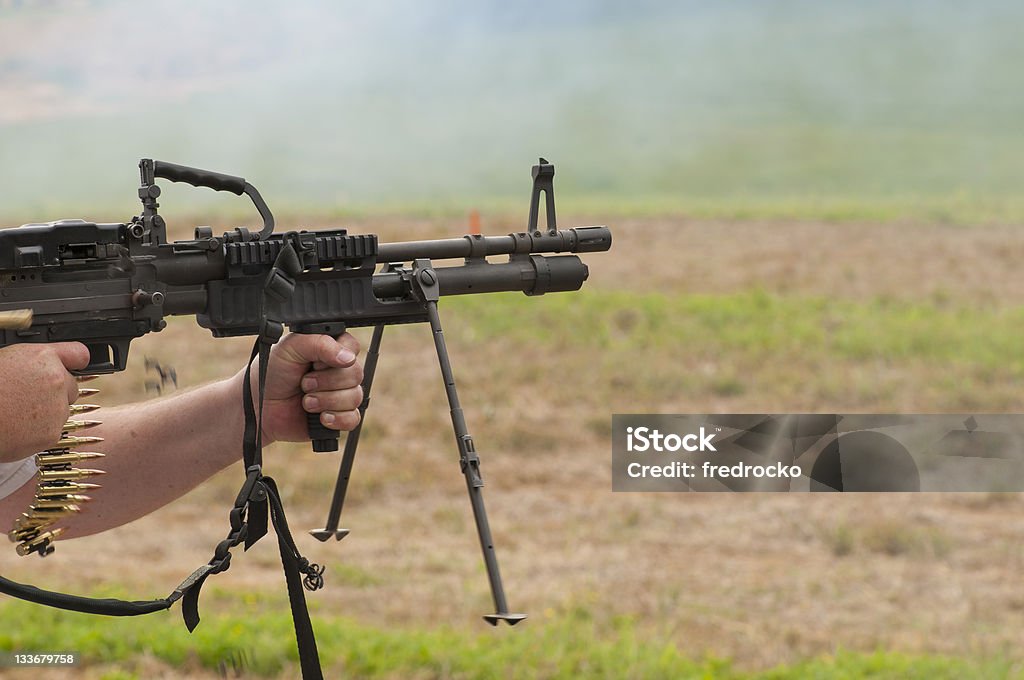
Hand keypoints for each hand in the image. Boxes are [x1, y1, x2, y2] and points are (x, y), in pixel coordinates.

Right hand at [0, 343, 89, 461]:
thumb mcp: (6, 360)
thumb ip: (32, 360)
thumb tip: (46, 364)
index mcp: (42, 357)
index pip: (78, 353)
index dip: (75, 360)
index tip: (76, 364)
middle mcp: (56, 379)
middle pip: (71, 386)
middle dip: (55, 391)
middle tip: (26, 397)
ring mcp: (57, 407)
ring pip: (61, 409)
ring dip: (46, 412)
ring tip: (16, 412)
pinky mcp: (53, 431)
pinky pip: (52, 429)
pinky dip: (38, 431)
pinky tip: (18, 426)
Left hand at [250, 333, 362, 444]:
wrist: (258, 407)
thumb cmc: (271, 372)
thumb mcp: (291, 347)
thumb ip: (320, 344)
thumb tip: (349, 358)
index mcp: (331, 350)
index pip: (353, 348)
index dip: (338, 356)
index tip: (316, 362)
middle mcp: (339, 371)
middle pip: (356, 374)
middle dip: (327, 381)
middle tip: (304, 382)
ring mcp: (341, 395)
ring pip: (355, 397)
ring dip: (327, 401)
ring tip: (306, 401)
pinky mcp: (339, 418)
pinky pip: (353, 419)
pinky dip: (336, 418)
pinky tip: (321, 417)